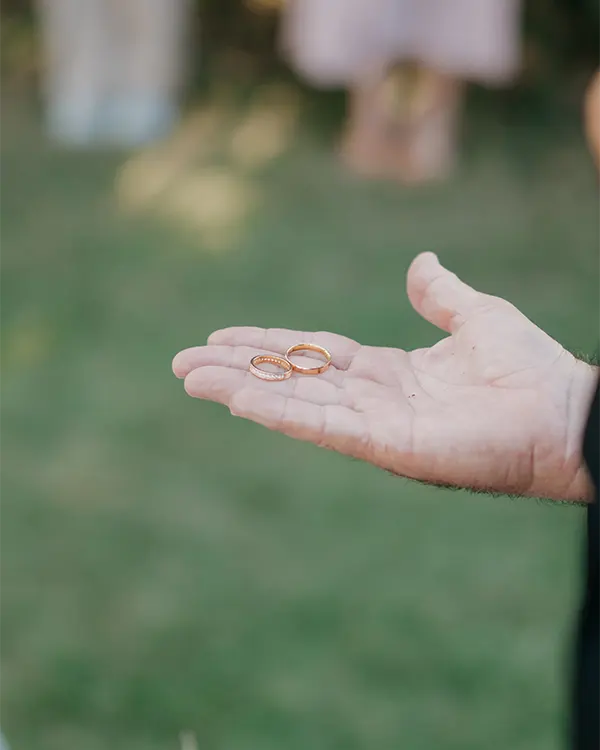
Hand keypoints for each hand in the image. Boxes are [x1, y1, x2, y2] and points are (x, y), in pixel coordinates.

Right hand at [173, 253, 596, 500]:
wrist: (566, 413)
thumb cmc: (531, 370)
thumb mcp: (478, 316)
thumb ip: (441, 294)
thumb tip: (420, 262)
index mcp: (390, 372)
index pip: (313, 355)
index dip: (268, 346)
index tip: (222, 338)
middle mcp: (373, 400)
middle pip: (291, 379)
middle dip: (236, 370)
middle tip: (182, 364)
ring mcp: (376, 425)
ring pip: (294, 402)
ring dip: (240, 390)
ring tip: (190, 378)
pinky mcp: (386, 445)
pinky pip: (321, 425)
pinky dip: (278, 410)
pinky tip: (237, 398)